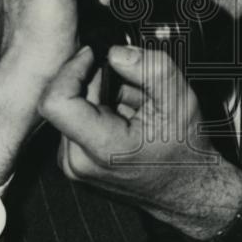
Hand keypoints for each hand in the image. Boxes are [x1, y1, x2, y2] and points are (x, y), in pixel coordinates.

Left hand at [39, 43, 241, 241]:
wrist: (186, 189)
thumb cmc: (184, 151)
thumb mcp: (179, 101)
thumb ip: (150, 69)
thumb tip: (115, 52)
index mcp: (102, 148)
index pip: (56, 101)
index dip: (71, 69)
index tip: (92, 55)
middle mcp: (78, 161)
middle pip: (67, 98)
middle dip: (96, 82)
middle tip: (129, 86)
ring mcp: (73, 164)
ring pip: (71, 108)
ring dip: (98, 96)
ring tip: (131, 106)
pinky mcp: (74, 162)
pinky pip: (75, 121)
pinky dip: (98, 111)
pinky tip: (123, 118)